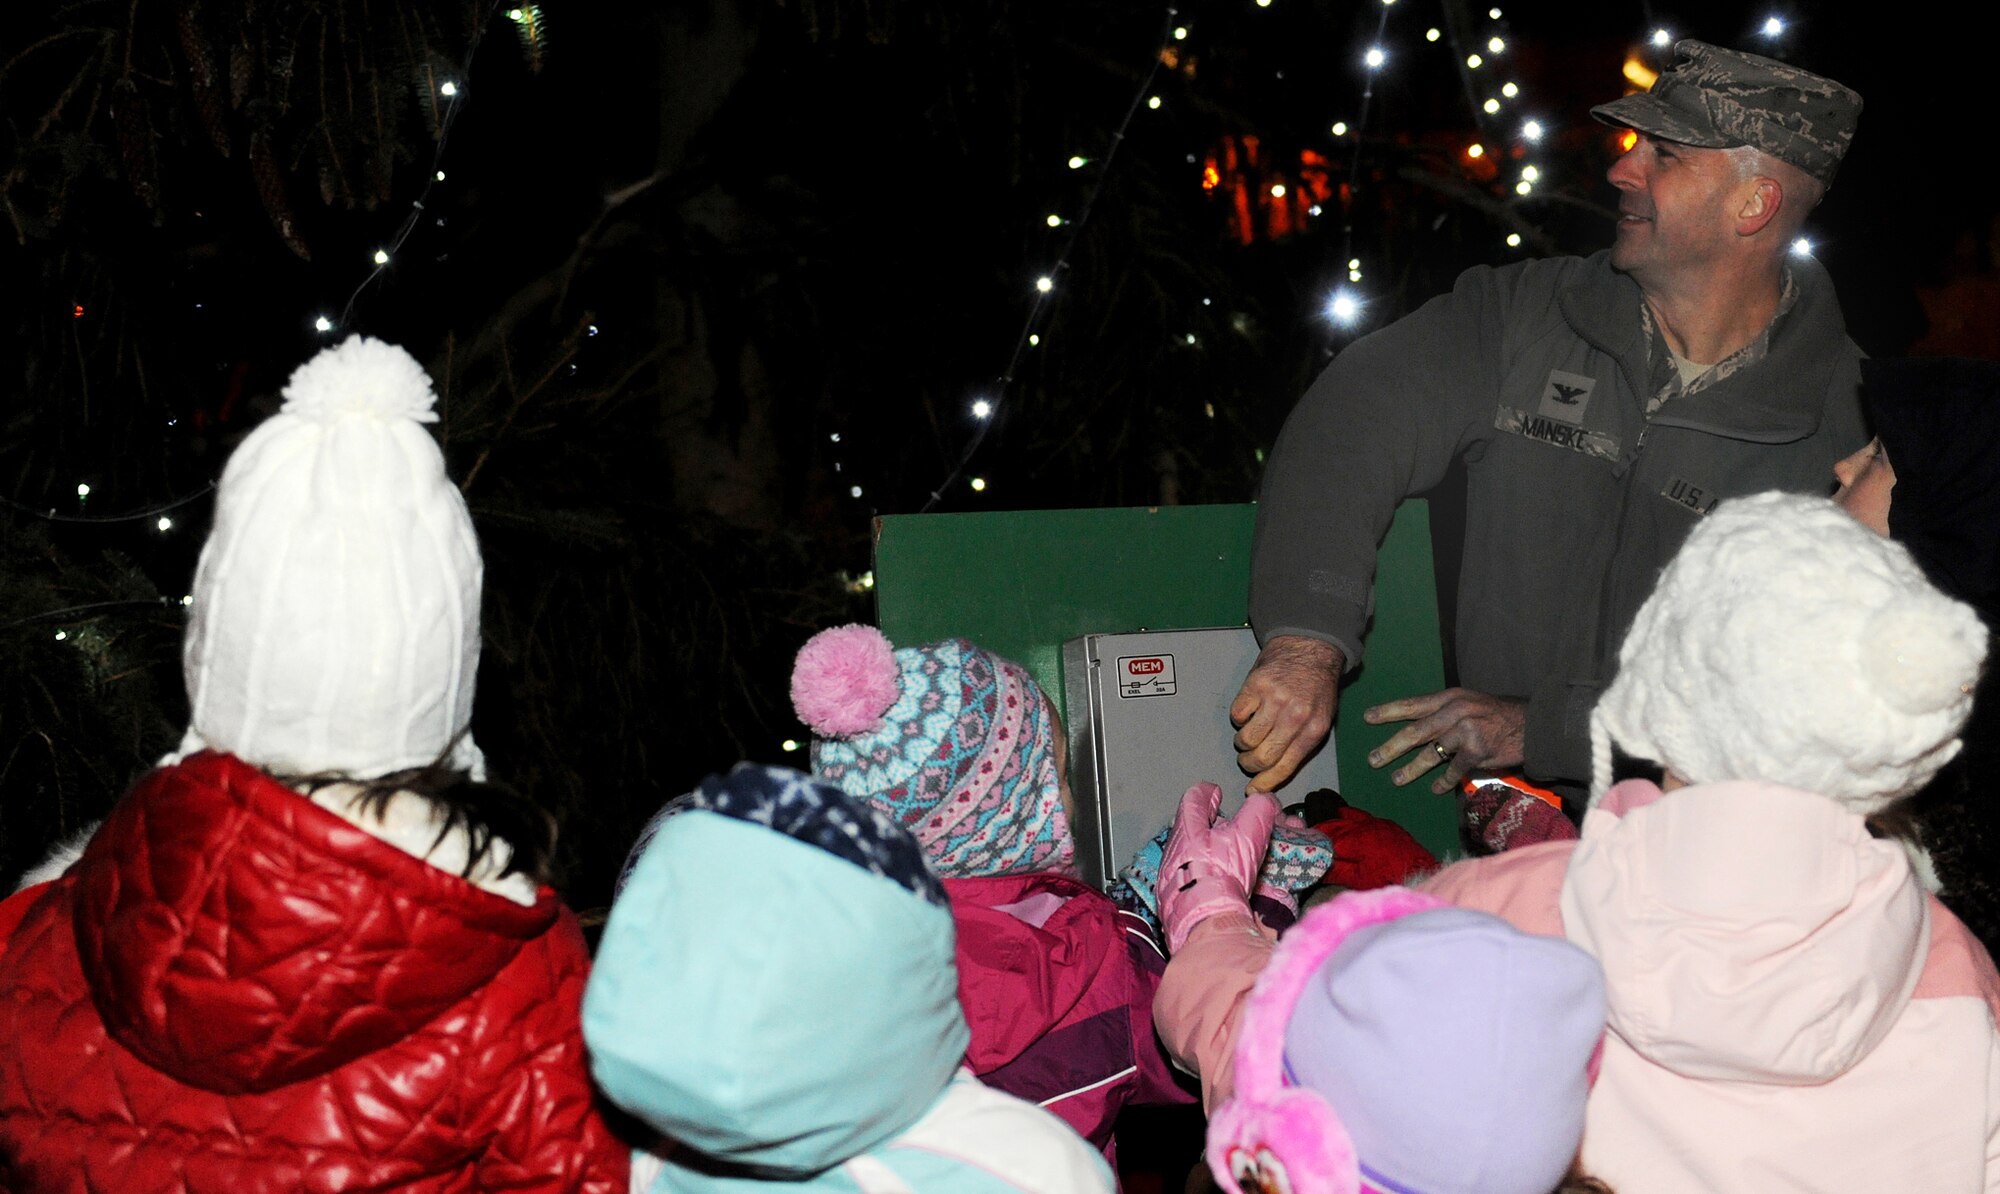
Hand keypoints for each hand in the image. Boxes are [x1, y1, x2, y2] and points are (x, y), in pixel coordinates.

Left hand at [1157, 782, 1281, 952]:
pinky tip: (1231, 883)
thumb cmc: (1221, 877)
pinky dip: (1214, 877)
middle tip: (1232, 825)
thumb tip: (1266, 801)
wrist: (1207, 926)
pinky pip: (1196, 883)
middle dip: (1216, 826)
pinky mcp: (1179, 905)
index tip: (1214, 791)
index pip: (1192, 801)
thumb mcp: (1246, 836)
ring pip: (1196, 857)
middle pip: (1195, 832)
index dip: (1206, 793)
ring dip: (1216, 852)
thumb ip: (1258, 813)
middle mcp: (1175, 853)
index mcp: (1186, 832)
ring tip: (1238, 854)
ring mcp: (1175, 880)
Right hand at [1230, 636, 1343, 793]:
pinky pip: (1237, 715)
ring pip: (1245, 739)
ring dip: (1243, 742)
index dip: (1266, 783)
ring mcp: (1274, 700)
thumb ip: (1301, 745)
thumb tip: (1274, 774)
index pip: (1285, 766)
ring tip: (1251, 731)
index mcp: (1313, 729)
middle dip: (1249, 764)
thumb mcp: (1321, 719)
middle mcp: (1294, 716)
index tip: (1253, 790)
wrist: (1310, 648)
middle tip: (1248, 759)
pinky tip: (1251, 709)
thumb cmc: (1315, 687)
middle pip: (1261, 757)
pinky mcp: (1255, 685)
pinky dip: (1240, 717)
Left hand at [1363, 689, 1526, 794]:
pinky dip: (1444, 782)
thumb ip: (1446, 713)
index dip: (1389, 711)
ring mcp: (1465, 730)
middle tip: (1373, 759)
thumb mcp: (1471, 704)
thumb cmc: (1500, 717)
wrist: (1534, 725)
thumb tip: (1420, 729)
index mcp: (1450, 698)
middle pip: (1415, 731)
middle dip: (1391, 747)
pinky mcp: (1476, 750)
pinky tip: (1436, 789)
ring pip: (1431, 753)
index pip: (1413, 704)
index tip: (1367, 718)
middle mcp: (1454, 711)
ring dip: (1411, 769)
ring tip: (1396, 779)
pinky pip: (1453, 770)